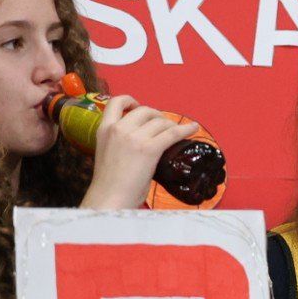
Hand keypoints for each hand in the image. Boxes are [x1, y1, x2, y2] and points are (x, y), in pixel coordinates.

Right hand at [79, 96, 199, 210]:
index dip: (131, 100)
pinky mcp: (149, 149)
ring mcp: (134, 138)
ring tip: (175, 133)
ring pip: (160, 121)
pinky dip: (185, 129)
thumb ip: (119, 141)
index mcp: (104, 129)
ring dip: (171, 125)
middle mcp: (119, 129)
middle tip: (163, 127)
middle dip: (157, 116)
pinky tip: (193, 129)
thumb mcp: (107, 152)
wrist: (109, 198)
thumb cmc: (110, 183)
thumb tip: (140, 141)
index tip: (138, 107)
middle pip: (145, 110)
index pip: (116, 102)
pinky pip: (172, 133)